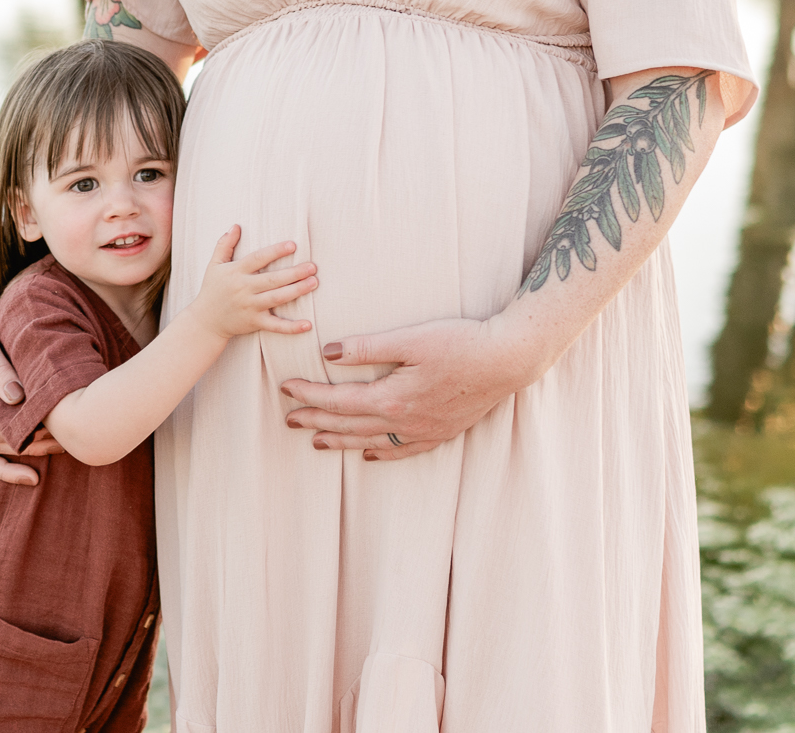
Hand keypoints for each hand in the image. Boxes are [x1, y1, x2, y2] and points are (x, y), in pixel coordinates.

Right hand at [188, 225, 318, 339]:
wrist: (205, 321)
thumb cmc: (212, 290)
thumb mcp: (214, 265)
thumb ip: (224, 244)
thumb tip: (235, 225)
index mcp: (236, 272)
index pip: (258, 258)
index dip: (275, 251)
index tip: (293, 245)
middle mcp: (244, 289)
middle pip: (272, 279)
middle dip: (294, 273)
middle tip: (312, 266)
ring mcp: (250, 307)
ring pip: (277, 298)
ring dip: (297, 291)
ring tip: (314, 282)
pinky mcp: (255, 323)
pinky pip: (275, 326)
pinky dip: (292, 327)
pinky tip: (307, 324)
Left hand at [278, 314, 549, 460]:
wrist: (508, 360)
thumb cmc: (461, 343)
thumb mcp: (410, 339)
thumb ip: (367, 348)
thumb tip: (328, 352)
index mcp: (392, 398)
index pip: (339, 400)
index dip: (309, 395)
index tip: (285, 389)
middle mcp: (405, 422)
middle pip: (350, 425)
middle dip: (316, 421)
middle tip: (289, 420)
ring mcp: (424, 431)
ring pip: (372, 442)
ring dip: (342, 441)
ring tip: (317, 441)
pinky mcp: (442, 432)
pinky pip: (403, 451)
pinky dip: (381, 454)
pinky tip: (369, 455)